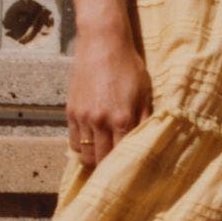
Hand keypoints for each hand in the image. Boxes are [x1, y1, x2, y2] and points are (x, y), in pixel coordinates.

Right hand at [65, 23, 151, 170]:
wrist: (102, 42)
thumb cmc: (128, 66)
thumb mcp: (145, 92)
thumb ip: (146, 119)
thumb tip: (150, 142)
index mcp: (122, 118)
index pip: (122, 156)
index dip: (126, 170)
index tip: (132, 178)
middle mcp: (100, 121)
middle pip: (101, 160)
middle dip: (109, 171)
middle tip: (117, 175)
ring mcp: (82, 117)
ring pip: (85, 154)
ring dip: (94, 160)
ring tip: (104, 162)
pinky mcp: (70, 111)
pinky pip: (73, 141)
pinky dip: (82, 148)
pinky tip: (92, 146)